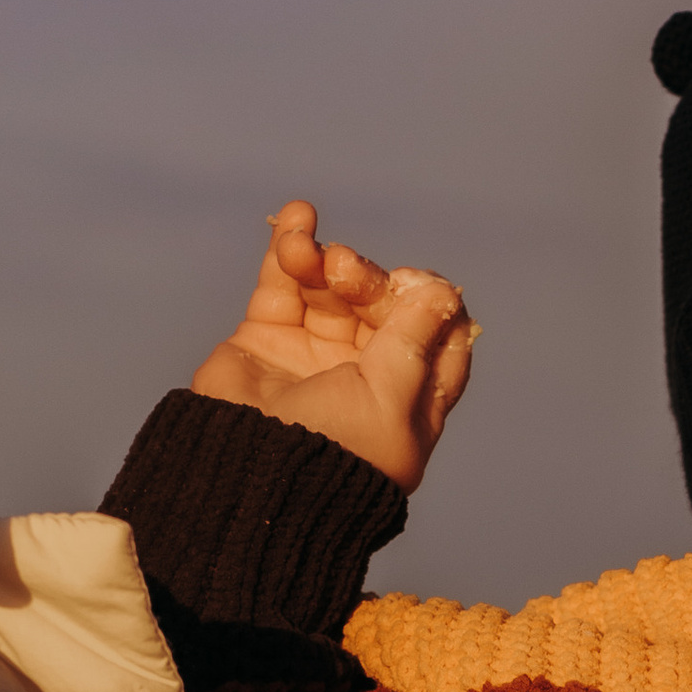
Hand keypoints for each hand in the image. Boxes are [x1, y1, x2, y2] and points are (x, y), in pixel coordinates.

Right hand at [190, 196, 477, 495]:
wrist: (247, 474)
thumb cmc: (333, 451)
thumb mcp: (391, 399)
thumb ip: (415, 340)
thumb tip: (445, 292)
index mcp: (409, 399)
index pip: (440, 336)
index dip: (431, 301)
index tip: (411, 286)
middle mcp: (366, 375)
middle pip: (383, 304)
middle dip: (366, 277)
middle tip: (343, 272)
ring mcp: (316, 355)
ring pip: (332, 288)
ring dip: (323, 259)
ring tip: (303, 253)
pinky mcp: (269, 339)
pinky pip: (285, 283)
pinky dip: (292, 246)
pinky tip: (296, 217)